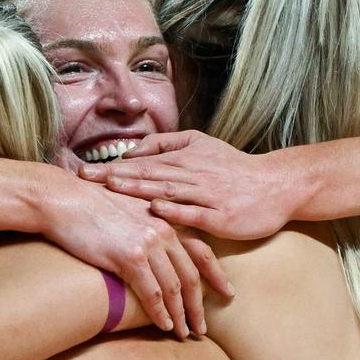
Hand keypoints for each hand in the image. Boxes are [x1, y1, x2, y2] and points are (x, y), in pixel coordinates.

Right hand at [42, 179, 231, 337]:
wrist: (63, 198)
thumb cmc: (88, 204)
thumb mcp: (127, 210)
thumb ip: (146, 228)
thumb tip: (151, 251)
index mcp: (165, 219)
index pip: (202, 250)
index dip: (216, 274)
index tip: (227, 292)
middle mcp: (163, 231)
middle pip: (192, 274)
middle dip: (199, 304)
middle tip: (202, 327)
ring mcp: (148, 244)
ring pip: (175, 287)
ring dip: (181, 314)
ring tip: (184, 333)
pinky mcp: (129, 256)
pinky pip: (151, 293)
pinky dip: (160, 313)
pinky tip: (164, 326)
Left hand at [78, 130, 300, 239]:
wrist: (276, 186)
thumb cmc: (235, 169)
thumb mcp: (202, 145)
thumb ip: (168, 144)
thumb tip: (132, 151)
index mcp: (186, 158)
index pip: (141, 163)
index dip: (112, 167)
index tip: (83, 172)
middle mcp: (193, 174)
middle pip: (148, 174)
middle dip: (114, 177)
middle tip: (84, 179)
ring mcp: (207, 195)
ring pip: (167, 190)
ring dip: (138, 189)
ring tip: (111, 188)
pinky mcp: (221, 215)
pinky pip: (194, 212)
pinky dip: (174, 209)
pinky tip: (155, 209)